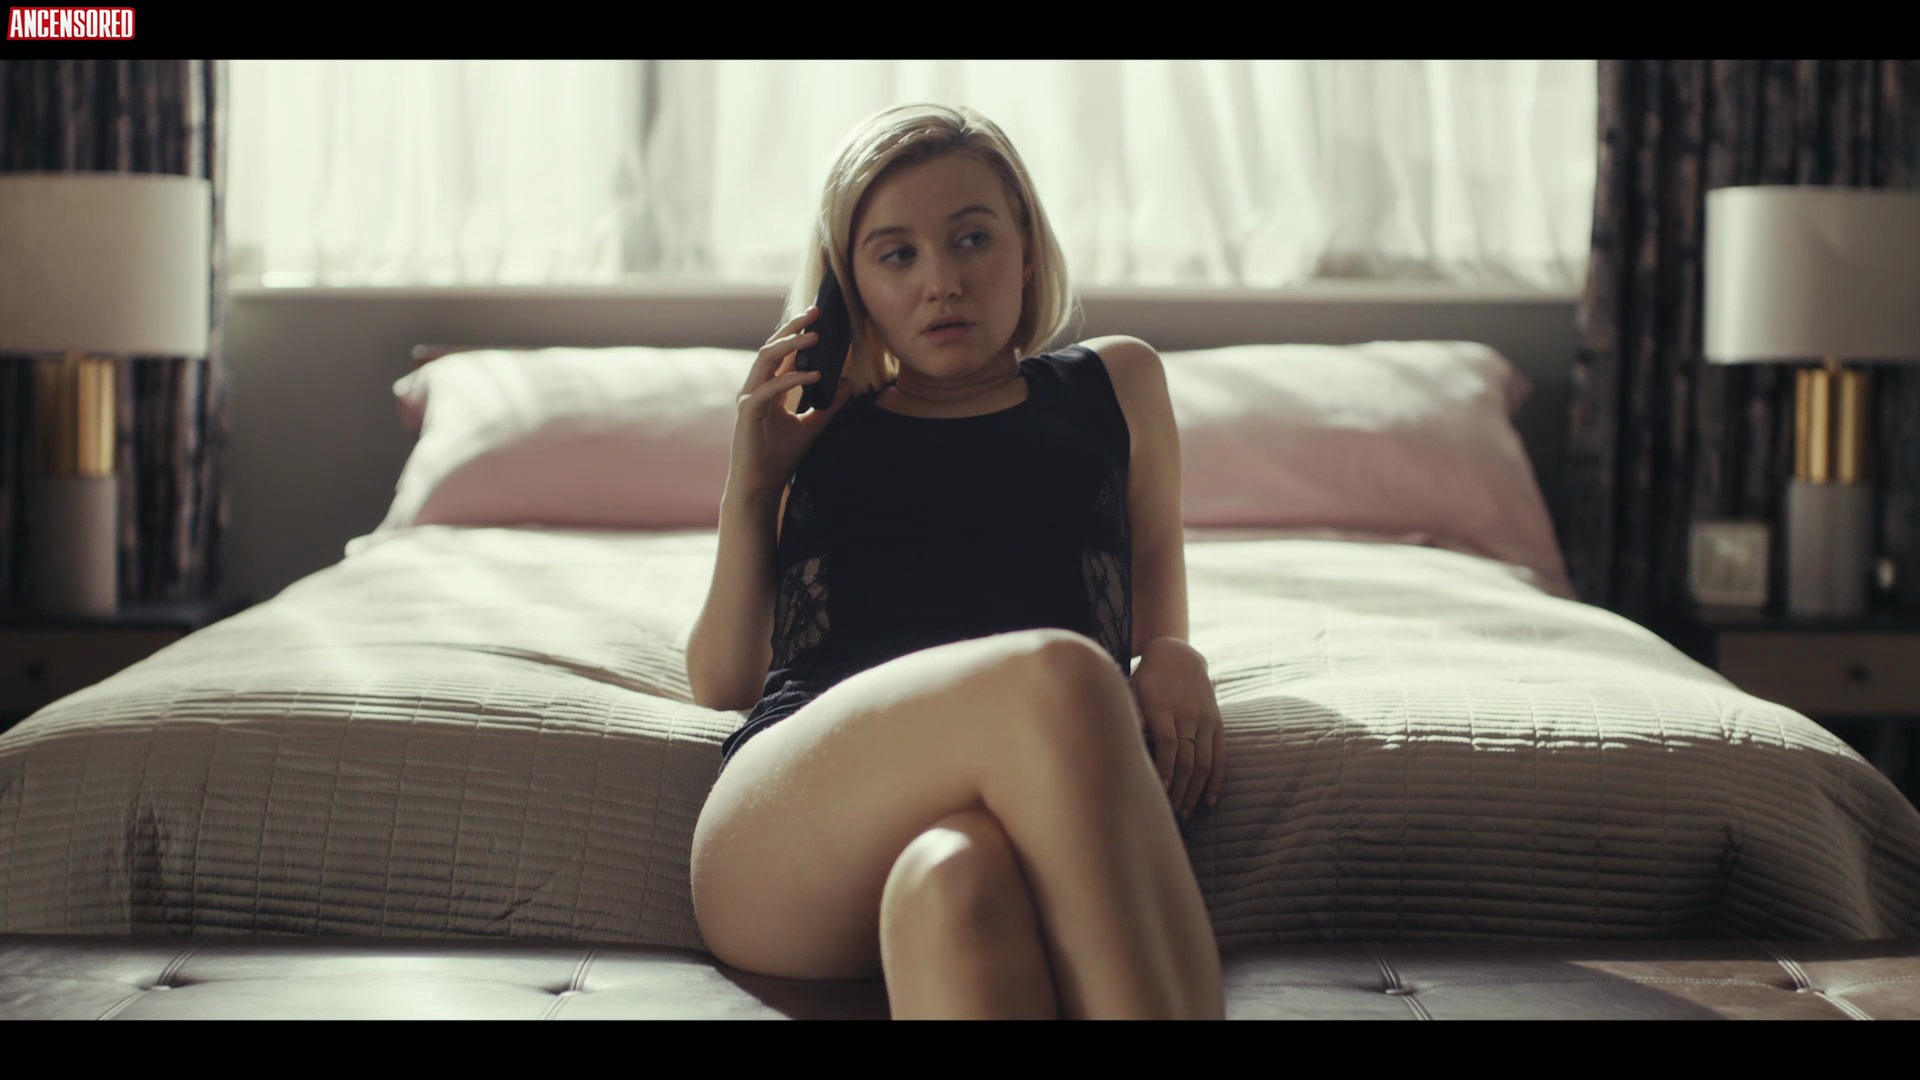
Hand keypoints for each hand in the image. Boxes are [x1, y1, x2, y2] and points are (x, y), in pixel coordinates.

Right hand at [727, 305, 855, 497]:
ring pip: (766, 359)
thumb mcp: (812, 427)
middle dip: (793, 328)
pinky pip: (770, 388)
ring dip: (791, 345)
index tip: (819, 318)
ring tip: (814, 336)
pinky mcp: (748, 412)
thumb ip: (828, 405)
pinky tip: (814, 375)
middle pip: (772, 348)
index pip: (782, 354)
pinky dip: (792, 378)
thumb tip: (847, 384)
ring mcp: (749, 398)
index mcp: (768, 389)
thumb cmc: (779, 458)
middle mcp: (756, 388)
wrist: (761, 486)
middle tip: (815, 312)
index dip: (798, 333)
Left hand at [1129, 637, 1222, 822]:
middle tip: (1170, 815)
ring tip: (1185, 813)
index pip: (1168, 745)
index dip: (1163, 771)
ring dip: (1195, 791)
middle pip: (1186, 758)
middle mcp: (1187, 713)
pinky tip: (1209, 800)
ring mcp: (1205, 718)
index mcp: (1163, 706)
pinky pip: (1219, 755)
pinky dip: (1215, 779)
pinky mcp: (1216, 722)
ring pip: (1204, 761)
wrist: (1177, 655)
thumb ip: (1130, 715)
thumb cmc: (1145, 678)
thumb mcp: (1131, 689)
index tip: (1157, 793)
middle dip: (1178, 789)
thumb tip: (1125, 737)